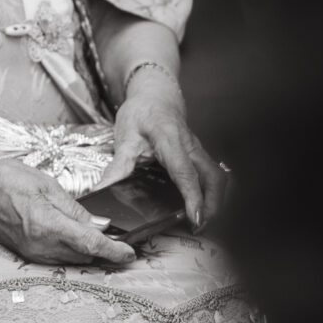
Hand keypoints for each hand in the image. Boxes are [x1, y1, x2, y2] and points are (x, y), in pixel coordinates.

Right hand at [0, 158, 135, 269]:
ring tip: (105, 239)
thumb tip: (99, 224)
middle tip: (123, 240)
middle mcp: (42, 246)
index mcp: (48, 225)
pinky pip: (59, 257)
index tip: (131, 254)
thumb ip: (74, 208)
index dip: (114, 251)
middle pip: (85, 256)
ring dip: (90, 252)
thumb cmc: (5, 180)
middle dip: (106, 251)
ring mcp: (34, 253)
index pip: (90, 244)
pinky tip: (79, 238)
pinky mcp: (28, 253)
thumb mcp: (45, 184)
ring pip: (73, 258)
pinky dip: (74, 250)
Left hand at [100, 71, 226, 229]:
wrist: (156, 96)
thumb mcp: (125, 137)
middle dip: (213, 205)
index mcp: (171, 141)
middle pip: (214, 178)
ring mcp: (199, 151)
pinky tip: (203, 206)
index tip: (195, 218)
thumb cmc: (141, 114)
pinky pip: (213, 175)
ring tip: (202, 221)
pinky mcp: (200, 156)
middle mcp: (191, 147)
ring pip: (218, 177)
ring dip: (215, 201)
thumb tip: (104, 189)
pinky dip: (212, 193)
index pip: (185, 172)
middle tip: (200, 226)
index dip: (192, 197)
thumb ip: (118, 165)